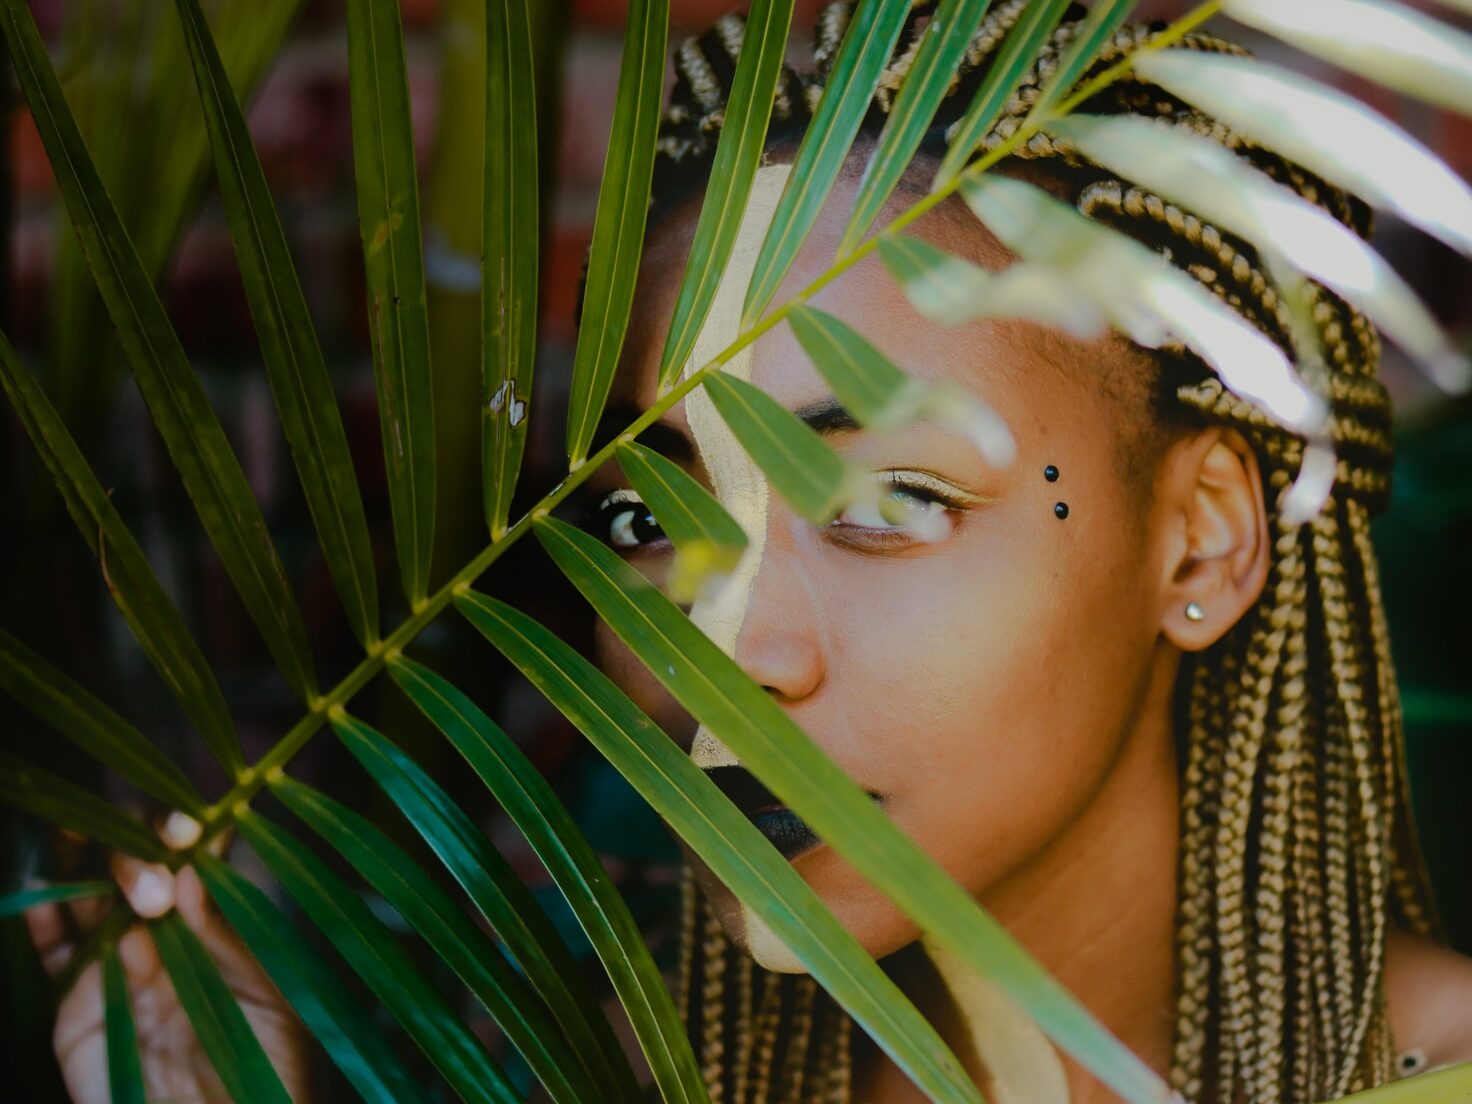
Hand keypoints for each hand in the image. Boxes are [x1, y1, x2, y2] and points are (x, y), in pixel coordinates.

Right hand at [25, 813, 311, 1103]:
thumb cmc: (269, 1066)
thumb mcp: (268, 993)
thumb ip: (228, 934)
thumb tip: (191, 866)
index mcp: (216, 926)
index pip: (190, 859)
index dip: (180, 833)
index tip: (185, 831)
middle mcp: (164, 938)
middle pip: (133, 868)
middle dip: (133, 857)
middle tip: (153, 893)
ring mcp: (117, 970)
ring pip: (86, 898)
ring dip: (81, 865)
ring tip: (75, 834)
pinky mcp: (76, 1011)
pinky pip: (53, 956)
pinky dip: (41, 919)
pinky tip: (43, 890)